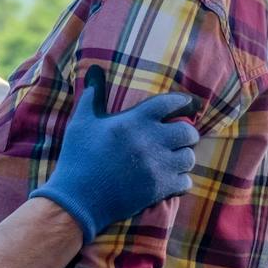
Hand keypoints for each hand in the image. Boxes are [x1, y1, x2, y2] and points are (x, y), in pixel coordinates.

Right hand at [30, 66, 200, 241]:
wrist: (77, 198)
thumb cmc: (78, 157)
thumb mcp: (82, 122)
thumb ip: (93, 94)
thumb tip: (94, 69)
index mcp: (135, 120)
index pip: (172, 103)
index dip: (183, 103)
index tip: (188, 106)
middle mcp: (151, 140)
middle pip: (188, 132)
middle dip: (185, 134)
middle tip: (177, 138)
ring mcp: (158, 166)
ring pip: (189, 158)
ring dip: (183, 157)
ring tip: (173, 159)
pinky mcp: (159, 188)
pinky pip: (186, 181)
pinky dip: (180, 180)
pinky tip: (169, 179)